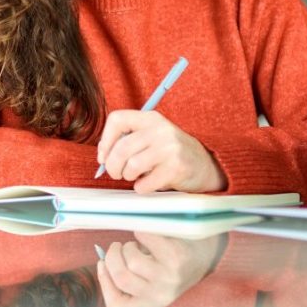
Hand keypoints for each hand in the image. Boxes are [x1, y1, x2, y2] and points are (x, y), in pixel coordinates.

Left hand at [96, 110, 226, 192]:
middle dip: (112, 166)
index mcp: (151, 118)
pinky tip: (148, 184)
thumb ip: (130, 140)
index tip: (104, 156)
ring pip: (132, 165)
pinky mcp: (176, 167)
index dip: (105, 140)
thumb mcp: (152, 137)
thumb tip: (102, 155)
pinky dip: (142, 188)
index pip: (117, 119)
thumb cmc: (170, 153)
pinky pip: (145, 183)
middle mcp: (160, 129)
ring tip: (135, 177)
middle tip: (116, 174)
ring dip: (128, 176)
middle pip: (121, 147)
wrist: (204, 165)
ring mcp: (170, 148)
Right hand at [96, 232, 223, 306]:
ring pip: (131, 261)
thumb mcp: (151, 281)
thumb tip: (103, 263)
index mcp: (150, 306)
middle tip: (117, 247)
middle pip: (121, 277)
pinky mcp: (176, 259)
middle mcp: (160, 297)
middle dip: (112, 257)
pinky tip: (148, 234)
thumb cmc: (170, 265)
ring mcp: (169, 278)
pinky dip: (141, 232)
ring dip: (128, 246)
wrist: (204, 253)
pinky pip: (144, 239)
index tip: (101, 264)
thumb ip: (129, 278)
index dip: (104, 284)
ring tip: (136, 244)